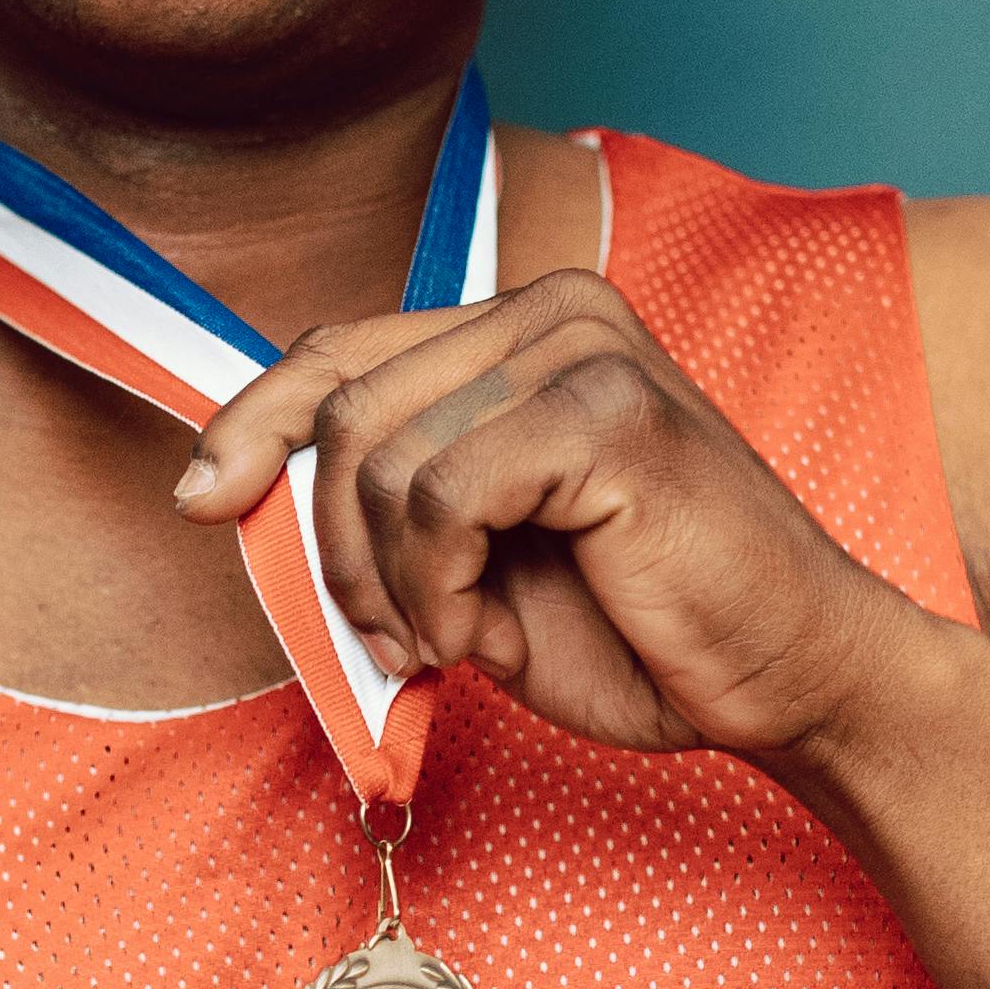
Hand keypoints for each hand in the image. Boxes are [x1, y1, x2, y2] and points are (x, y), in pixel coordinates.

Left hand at [176, 270, 924, 766]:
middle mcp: (555, 312)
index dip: (254, 420)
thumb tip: (236, 490)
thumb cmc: (645, 628)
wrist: (791, 676)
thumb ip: (386, 512)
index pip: (342, 350)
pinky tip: (478, 630)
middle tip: (390, 635)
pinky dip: (435, 586)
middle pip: (345, 407)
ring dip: (388, 581)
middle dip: (334, 548)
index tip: (198, 495)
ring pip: (381, 457)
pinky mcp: (608, 412)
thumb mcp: (478, 566)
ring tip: (450, 636)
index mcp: (525, 332)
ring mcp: (585, 351)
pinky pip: (441, 495)